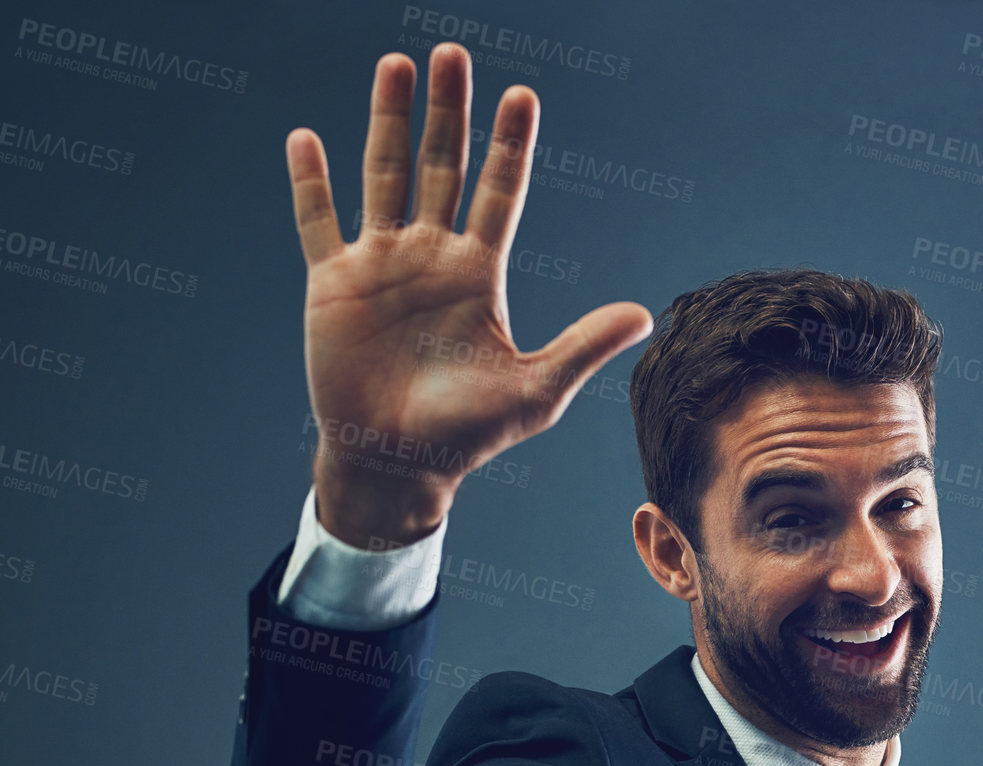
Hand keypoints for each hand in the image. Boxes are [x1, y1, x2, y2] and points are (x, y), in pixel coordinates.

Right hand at [285, 43, 653, 545]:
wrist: (400, 463)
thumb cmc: (469, 435)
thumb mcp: (537, 391)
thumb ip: (583, 346)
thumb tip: (645, 315)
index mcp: (478, 275)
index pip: (501, 194)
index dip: (511, 147)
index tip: (523, 95)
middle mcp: (431, 259)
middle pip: (443, 167)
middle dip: (450, 112)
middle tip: (454, 54)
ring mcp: (381, 267)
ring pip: (384, 176)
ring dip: (388, 121)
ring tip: (397, 64)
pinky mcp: (334, 286)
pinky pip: (319, 224)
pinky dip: (311, 185)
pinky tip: (306, 139)